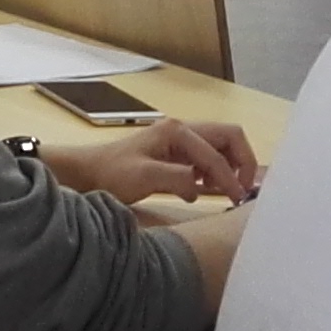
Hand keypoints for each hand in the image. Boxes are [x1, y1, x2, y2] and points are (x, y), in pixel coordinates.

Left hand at [48, 116, 259, 204]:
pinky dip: (215, 173)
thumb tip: (201, 188)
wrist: (88, 173)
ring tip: (229, 192)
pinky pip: (206, 159)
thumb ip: (178, 179)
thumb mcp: (145, 177)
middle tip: (242, 189)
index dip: (232, 177)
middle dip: (242, 161)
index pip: (218, 153)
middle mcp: (183, 130)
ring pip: (220, 147)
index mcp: (178, 131)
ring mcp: (179, 141)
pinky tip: (207, 191)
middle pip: (228, 137)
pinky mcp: (175, 154)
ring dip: (229, 167)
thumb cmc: (113, 174)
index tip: (239, 199)